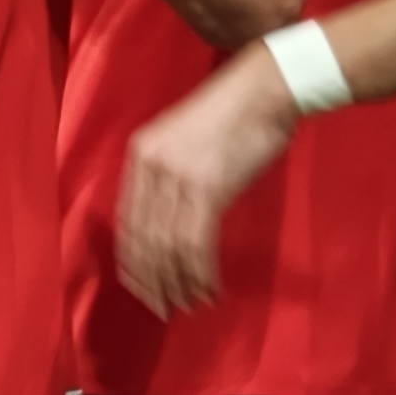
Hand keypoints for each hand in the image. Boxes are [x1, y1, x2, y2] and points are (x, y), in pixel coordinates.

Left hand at [117, 42, 301, 315]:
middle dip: (153, 281)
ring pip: (168, 247)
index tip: (143, 287)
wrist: (267, 87)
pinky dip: (200, 272)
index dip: (134, 261)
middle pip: (144, 239)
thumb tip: (171, 220)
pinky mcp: (208, 188)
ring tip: (188, 303)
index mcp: (141, 153)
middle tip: (164, 307)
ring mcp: (178, 176)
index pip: (128, 221)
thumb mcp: (186, 138)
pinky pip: (195, 244)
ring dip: (178, 282)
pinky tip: (208, 287)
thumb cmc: (236, 112)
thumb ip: (171, 174)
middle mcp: (152, 165)